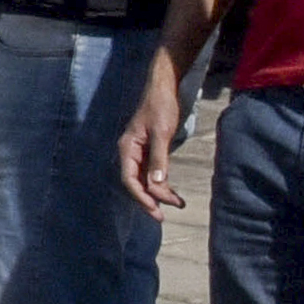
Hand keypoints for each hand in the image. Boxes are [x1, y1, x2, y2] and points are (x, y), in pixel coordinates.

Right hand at [117, 51, 186, 214]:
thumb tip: (158, 183)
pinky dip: (162, 183)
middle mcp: (130, 153)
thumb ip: (159, 157)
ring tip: (177, 204)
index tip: (155, 210)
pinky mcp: (149, 150)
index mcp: (127, 149)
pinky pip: (152, 172)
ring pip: (145, 179)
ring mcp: (139, 152)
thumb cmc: (160, 107)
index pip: (129, 180)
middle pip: (136, 183)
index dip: (141, 197)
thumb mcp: (161, 132)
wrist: (163, 88)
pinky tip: (172, 191)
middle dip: (150, 199)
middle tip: (165, 215)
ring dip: (158, 193)